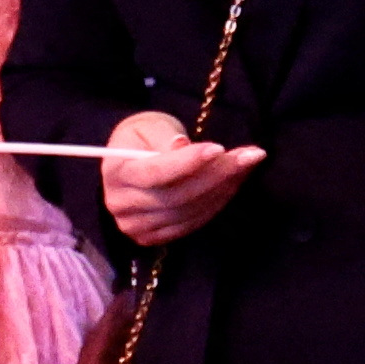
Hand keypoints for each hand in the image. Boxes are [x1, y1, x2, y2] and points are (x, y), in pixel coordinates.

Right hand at [98, 108, 258, 246]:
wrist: (131, 162)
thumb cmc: (144, 137)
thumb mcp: (152, 125)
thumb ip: (164, 135)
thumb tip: (181, 145)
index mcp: (115, 171)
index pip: (155, 172)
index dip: (188, 162)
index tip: (219, 148)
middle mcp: (120, 203)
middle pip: (176, 195)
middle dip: (216, 175)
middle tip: (249, 156)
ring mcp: (134, 225)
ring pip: (187, 212)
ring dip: (223, 189)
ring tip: (246, 165)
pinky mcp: (150, 238)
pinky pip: (190, 224)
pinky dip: (215, 204)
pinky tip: (232, 184)